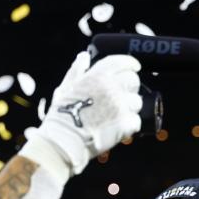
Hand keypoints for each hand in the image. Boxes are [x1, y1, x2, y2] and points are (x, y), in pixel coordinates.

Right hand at [21, 51, 141, 179]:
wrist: (64, 141)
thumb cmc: (62, 115)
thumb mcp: (66, 87)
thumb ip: (77, 71)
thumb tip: (83, 57)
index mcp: (98, 75)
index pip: (123, 62)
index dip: (130, 65)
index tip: (134, 68)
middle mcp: (112, 86)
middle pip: (133, 81)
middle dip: (129, 88)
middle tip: (119, 98)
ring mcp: (121, 105)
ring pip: (137, 102)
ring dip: (129, 108)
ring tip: (114, 116)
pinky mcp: (126, 123)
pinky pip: (136, 121)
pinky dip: (129, 125)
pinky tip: (116, 128)